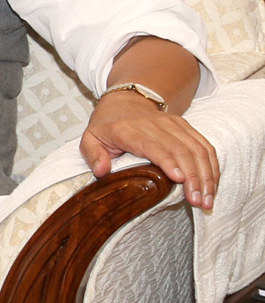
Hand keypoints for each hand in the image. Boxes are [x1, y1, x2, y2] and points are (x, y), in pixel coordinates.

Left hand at [80, 90, 218, 208]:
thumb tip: (101, 172)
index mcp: (129, 130)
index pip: (153, 145)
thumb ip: (93, 155)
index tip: (179, 179)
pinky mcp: (186, 127)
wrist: (125, 100)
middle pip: (180, 150)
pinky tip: (213, 184)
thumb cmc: (107, 124)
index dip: (167, 161)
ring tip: (207, 199)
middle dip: (193, 177)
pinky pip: (204, 146)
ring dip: (206, 175)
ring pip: (197, 149)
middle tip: (198, 201)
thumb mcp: (90, 138)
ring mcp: (174, 125)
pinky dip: (211, 166)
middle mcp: (156, 125)